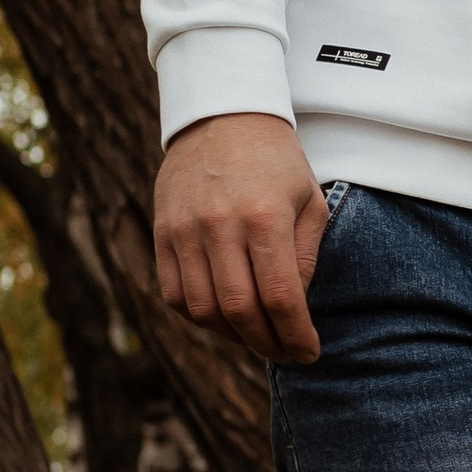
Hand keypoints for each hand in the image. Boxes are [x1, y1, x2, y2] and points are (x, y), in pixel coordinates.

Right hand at [153, 113, 327, 363]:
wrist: (222, 117)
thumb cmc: (277, 163)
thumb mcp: (310, 201)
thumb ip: (305, 258)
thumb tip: (292, 309)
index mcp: (265, 217)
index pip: (280, 297)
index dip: (295, 335)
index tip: (309, 353)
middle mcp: (220, 225)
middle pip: (239, 310)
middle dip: (267, 343)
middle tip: (285, 352)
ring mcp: (184, 231)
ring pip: (202, 310)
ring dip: (232, 334)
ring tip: (256, 334)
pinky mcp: (161, 233)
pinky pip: (174, 294)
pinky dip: (199, 316)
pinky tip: (224, 314)